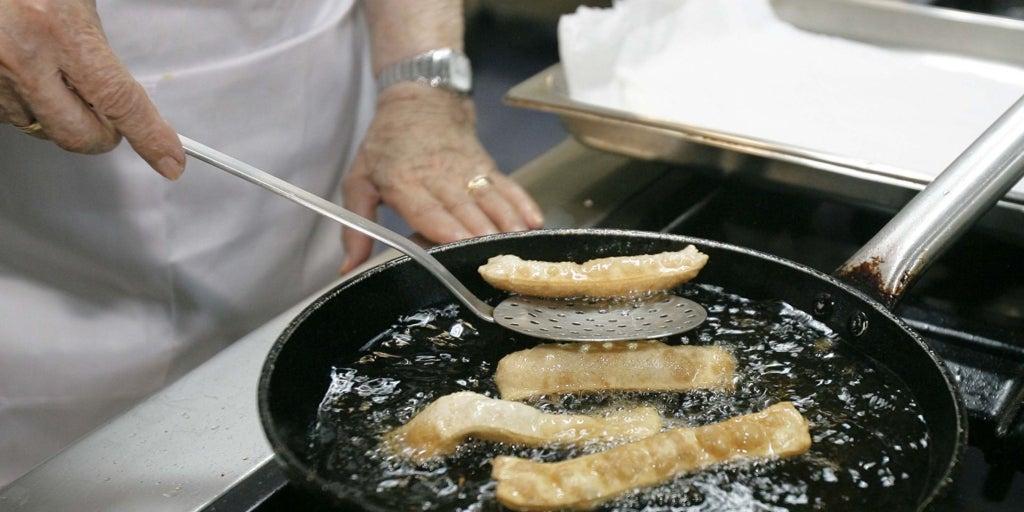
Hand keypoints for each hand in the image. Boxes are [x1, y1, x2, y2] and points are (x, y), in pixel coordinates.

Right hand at [0, 0, 183, 177]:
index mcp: (57, 29)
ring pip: (40, 127)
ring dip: (57, 114)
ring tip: (51, 71)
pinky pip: (10, 114)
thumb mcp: (73, 1)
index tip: (168, 159)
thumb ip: (94, 47)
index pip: (119, 100)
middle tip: (108, 116)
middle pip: (79, 134)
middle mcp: (20, 56)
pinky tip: (25, 69)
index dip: (149, 135)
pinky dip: (26, 102)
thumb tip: (117, 93)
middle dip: (100, 134)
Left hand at [340, 84, 543, 273]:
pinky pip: (508, 186)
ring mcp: (467, 170)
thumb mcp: (358, 181)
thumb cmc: (386, 145)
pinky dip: (523, 203)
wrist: (418, 100)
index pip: (428, 209)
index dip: (445, 228)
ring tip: (519, 246)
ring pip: (490, 199)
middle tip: (494, 262)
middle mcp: (439, 176)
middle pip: (464, 210)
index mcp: (404, 182)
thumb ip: (355, 227)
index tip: (460, 244)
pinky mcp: (487, 166)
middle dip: (480, 235)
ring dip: (506, 223)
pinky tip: (534, 222)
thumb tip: (348, 268)